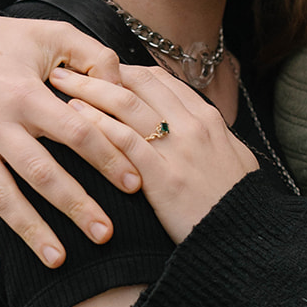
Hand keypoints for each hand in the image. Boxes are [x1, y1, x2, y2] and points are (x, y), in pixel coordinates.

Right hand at [0, 12, 142, 271]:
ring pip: (0, 197)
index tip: (135, 185)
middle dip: (75, 206)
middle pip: (40, 173)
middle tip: (106, 235)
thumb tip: (125, 88)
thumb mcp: (52, 33)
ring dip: (29, 231)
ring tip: (58, 262)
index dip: (107, 159)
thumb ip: (94, 56)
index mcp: (25, 93)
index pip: (75, 132)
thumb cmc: (7, 40)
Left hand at [51, 64, 258, 243]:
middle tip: (67, 67)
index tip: (97, 73)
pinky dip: (96, 123)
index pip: (159, 80)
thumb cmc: (237, 204)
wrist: (247, 239)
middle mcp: (194, 125)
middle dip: (98, 71)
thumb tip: (199, 128)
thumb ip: (212, 139)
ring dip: (88, 89)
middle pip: (138, 83)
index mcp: (209, 118)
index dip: (123, 72)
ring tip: (59, 84)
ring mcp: (179, 148)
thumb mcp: (235, 160)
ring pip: (126, 104)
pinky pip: (124, 139)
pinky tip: (72, 117)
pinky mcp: (164, 176)